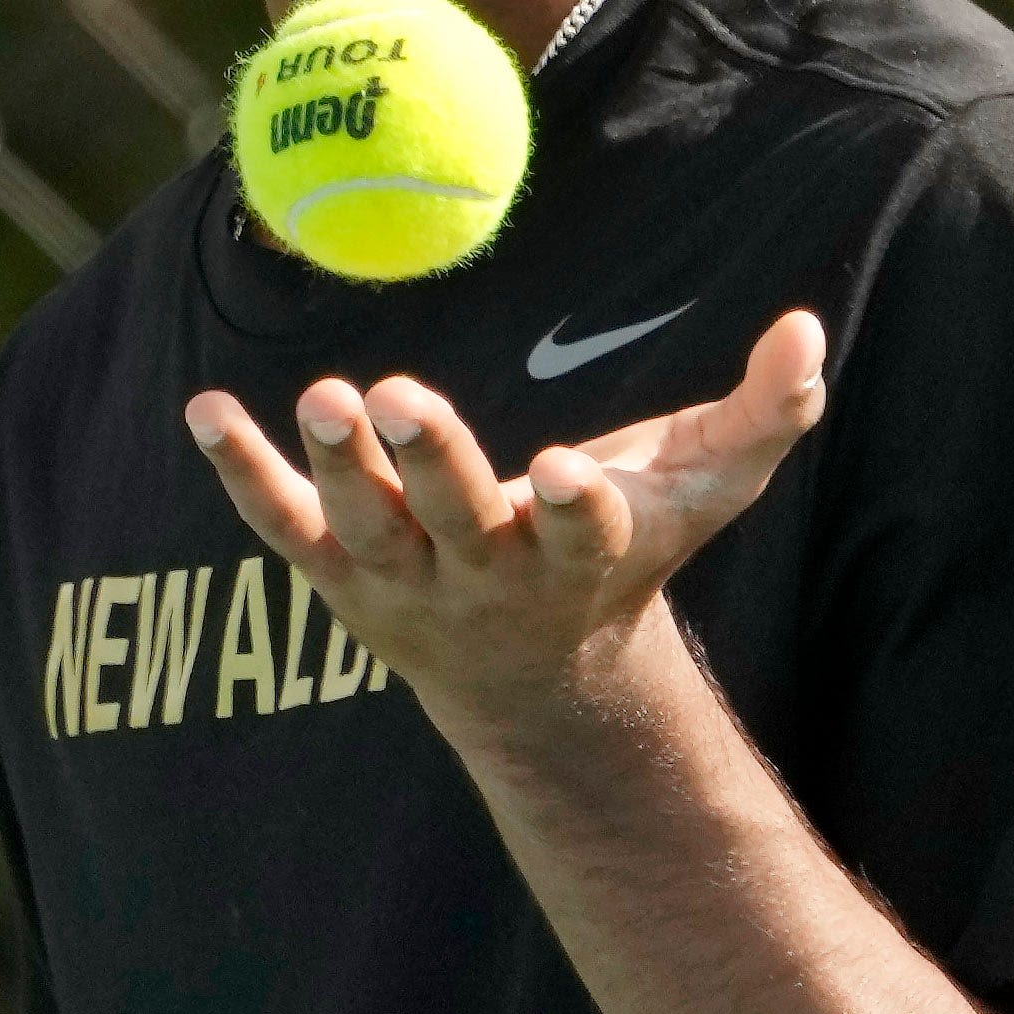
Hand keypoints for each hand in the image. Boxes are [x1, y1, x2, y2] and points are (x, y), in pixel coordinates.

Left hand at [182, 312, 828, 750]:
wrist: (539, 685)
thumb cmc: (627, 556)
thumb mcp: (705, 492)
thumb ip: (766, 413)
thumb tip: (810, 328)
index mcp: (582, 553)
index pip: (582, 530)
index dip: (574, 504)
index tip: (562, 469)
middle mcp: (490, 574)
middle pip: (458, 521)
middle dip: (432, 462)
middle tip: (399, 395)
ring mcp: (408, 580)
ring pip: (368, 525)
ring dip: (336, 464)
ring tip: (321, 393)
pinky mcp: (341, 576)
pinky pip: (284, 526)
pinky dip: (243, 473)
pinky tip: (203, 410)